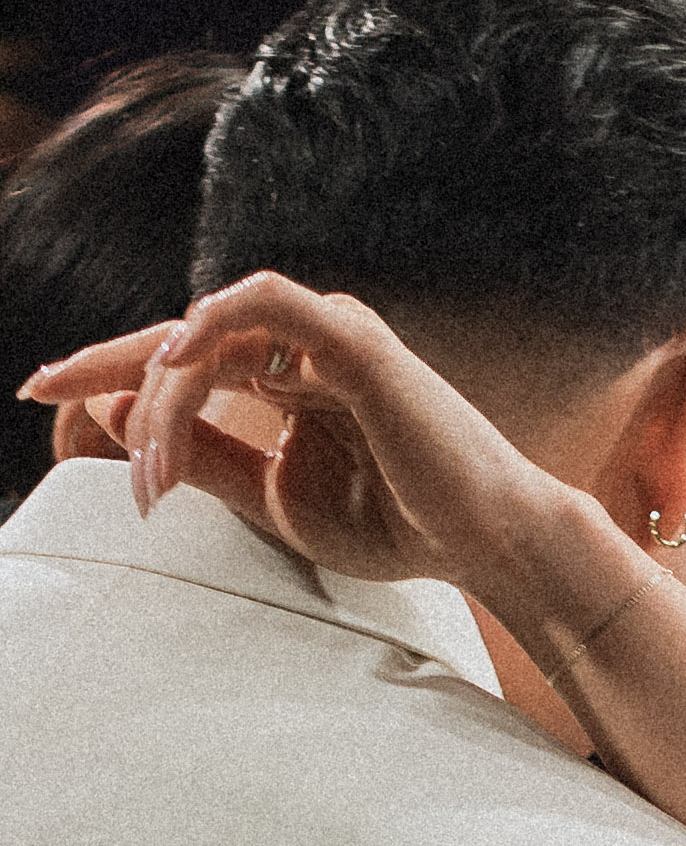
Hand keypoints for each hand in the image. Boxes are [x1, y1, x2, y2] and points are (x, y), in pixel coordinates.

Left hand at [19, 272, 573, 590]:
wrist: (481, 542)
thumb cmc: (396, 524)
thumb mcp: (273, 500)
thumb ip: (205, 457)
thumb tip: (122, 416)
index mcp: (283, 378)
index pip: (179, 361)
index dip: (106, 372)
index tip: (40, 391)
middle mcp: (299, 345)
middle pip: (178, 342)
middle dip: (112, 381)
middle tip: (82, 439)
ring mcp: (326, 335)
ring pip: (210, 335)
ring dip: (167, 399)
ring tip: (156, 473)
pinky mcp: (353, 339)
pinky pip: (265, 304)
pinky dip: (213, 320)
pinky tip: (174, 360)